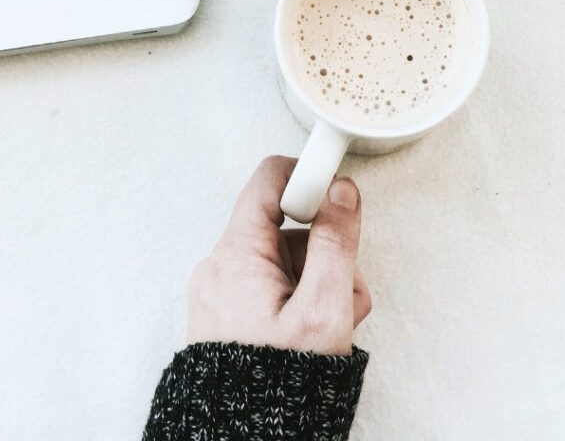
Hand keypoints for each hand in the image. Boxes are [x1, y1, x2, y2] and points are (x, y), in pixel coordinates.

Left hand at [187, 156, 371, 355]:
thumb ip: (335, 243)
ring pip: (284, 261)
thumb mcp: (323, 311)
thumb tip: (341, 191)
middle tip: (343, 293)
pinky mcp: (229, 314)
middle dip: (324, 254)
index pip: (269, 180)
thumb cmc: (278, 386)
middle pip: (285, 228)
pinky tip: (312, 334)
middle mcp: (221, 266)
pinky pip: (270, 288)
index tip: (338, 196)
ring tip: (331, 325)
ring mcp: (223, 292)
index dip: (307, 178)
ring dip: (318, 283)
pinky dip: (297, 301)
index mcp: (236, 255)